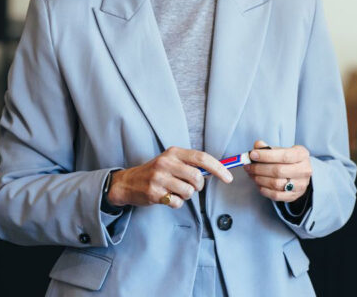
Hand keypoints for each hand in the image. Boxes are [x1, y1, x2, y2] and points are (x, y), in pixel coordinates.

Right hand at [108, 147, 233, 208]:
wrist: (128, 182)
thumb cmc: (156, 172)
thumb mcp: (171, 161)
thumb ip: (190, 164)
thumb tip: (216, 171)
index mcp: (173, 152)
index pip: (201, 158)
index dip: (218, 168)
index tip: (228, 178)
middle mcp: (166, 162)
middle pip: (197, 177)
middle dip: (199, 186)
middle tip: (192, 187)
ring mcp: (158, 178)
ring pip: (188, 192)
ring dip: (186, 196)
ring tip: (175, 191)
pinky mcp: (153, 193)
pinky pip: (176, 202)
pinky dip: (175, 203)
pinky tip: (166, 197)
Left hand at [246, 140, 311, 201]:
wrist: (300, 173)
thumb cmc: (287, 159)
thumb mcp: (281, 149)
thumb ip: (268, 147)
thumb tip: (257, 145)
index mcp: (302, 155)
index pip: (284, 156)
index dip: (266, 156)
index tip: (252, 155)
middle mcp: (304, 170)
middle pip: (279, 171)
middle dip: (259, 168)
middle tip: (248, 166)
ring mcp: (300, 185)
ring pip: (276, 184)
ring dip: (259, 179)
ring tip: (251, 174)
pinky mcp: (294, 196)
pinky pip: (276, 195)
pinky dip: (264, 189)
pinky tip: (258, 183)